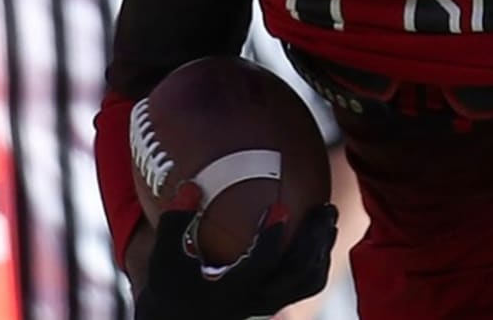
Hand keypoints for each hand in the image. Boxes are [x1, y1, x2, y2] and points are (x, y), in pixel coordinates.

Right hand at [134, 185, 338, 319]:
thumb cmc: (170, 284)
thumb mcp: (165, 257)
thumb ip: (176, 222)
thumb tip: (191, 186)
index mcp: (230, 292)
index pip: (258, 267)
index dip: (270, 238)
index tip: (280, 207)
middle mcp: (254, 302)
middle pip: (297, 276)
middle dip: (314, 241)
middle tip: (323, 208)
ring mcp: (268, 305)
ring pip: (308, 282)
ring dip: (323, 249)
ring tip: (328, 216)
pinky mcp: (275, 302)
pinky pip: (307, 283)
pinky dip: (318, 257)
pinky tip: (318, 230)